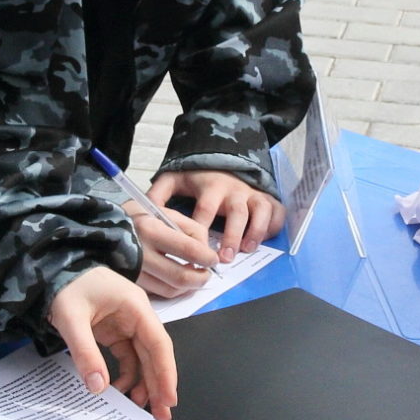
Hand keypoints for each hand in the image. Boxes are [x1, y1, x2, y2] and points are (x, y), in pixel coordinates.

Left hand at [50, 266, 179, 419]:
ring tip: (139, 408)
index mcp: (136, 307)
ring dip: (143, 383)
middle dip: (158, 385)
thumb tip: (98, 387)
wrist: (52, 270)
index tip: (168, 398)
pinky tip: (120, 390)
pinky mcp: (115, 332)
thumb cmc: (66, 286)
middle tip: (161, 415)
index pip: (159, 344)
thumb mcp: (71, 318)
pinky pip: (127, 358)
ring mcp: (127, 325)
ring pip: (143, 359)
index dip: (165, 373)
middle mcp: (137, 317)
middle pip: (155, 355)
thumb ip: (85, 352)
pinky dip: (126, 375)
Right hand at [125, 201, 219, 299]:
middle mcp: (141, 252)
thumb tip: (206, 249)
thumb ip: (188, 227)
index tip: (214, 259)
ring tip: (195, 277)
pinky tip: (179, 282)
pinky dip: (174, 290)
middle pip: (181, 276)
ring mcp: (135, 270)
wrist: (98, 228)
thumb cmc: (134, 216)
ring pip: (171, 290)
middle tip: (208, 273)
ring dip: (189, 287)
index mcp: (151, 229)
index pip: (189, 250)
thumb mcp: (162, 211)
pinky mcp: (132, 282)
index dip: (208, 258)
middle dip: (201, 278)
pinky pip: (159, 292)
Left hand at [146, 169, 282, 260]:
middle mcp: (234, 190)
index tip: (197, 248)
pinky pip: (276, 212)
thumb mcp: (174, 179)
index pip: (206, 209)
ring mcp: (252, 194)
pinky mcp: (267, 199)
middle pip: (236, 212)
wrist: (225, 160)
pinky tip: (264, 241)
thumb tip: (143, 213)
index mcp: (210, 186)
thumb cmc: (198, 178)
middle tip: (225, 258)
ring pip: (260, 211)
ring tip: (246, 251)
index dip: (202, 228)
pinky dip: (273, 226)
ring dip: (255, 232)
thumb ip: (158, 194)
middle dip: (232, 235)